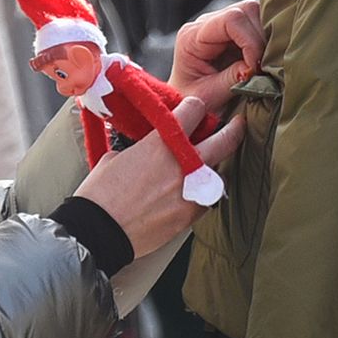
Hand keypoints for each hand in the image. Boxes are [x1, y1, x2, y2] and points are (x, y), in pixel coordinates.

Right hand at [75, 98, 244, 256]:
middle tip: (238, 125)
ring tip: (206, 167)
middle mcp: (183, 165)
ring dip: (213, 168)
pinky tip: (190, 194)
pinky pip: (206, 200)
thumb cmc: (101, 193)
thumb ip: (142, 149)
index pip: (194, 111)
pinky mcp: (190, 216)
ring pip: (217, 174)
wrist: (99, 230)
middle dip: (233, 131)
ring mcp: (190, 192)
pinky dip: (201, 195)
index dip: (195, 107)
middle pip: (223, 141)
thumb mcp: (117, 156)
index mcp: (162, 143)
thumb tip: (149, 150)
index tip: (196, 110)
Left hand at [168, 0, 262, 112]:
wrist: (189, 108)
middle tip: (263, 69)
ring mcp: (222, 24)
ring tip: (264, 66)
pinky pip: (260, 25)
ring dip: (267, 40)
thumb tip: (256, 66)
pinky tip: (265, 61)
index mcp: (192, 36)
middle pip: (246, 11)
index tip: (255, 69)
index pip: (231, 20)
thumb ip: (230, 80)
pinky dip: (268, 42)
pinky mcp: (236, 31)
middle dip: (262, 40)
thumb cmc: (193, 104)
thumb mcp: (208, 97)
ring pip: (257, 15)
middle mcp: (206, 23)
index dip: (251, 42)